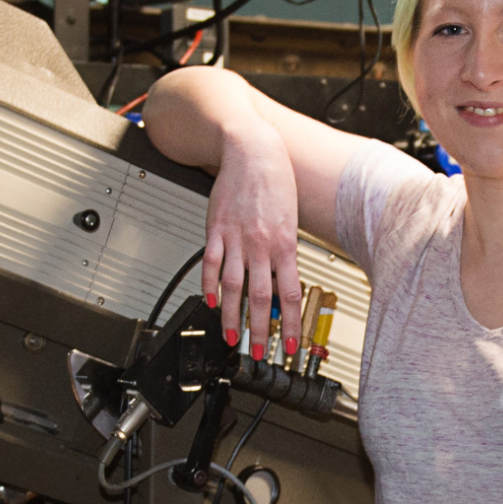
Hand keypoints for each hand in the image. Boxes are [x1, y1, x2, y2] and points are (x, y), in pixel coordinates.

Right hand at [202, 124, 303, 361]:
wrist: (253, 150)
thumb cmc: (276, 181)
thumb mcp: (290, 219)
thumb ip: (285, 252)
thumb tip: (282, 281)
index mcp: (285, 244)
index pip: (291, 294)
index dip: (292, 324)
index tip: (292, 346)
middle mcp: (261, 244)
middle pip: (261, 297)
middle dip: (260, 330)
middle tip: (257, 353)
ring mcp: (236, 238)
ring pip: (234, 286)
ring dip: (232, 316)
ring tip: (232, 336)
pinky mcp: (216, 229)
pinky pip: (211, 263)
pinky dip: (210, 285)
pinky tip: (211, 302)